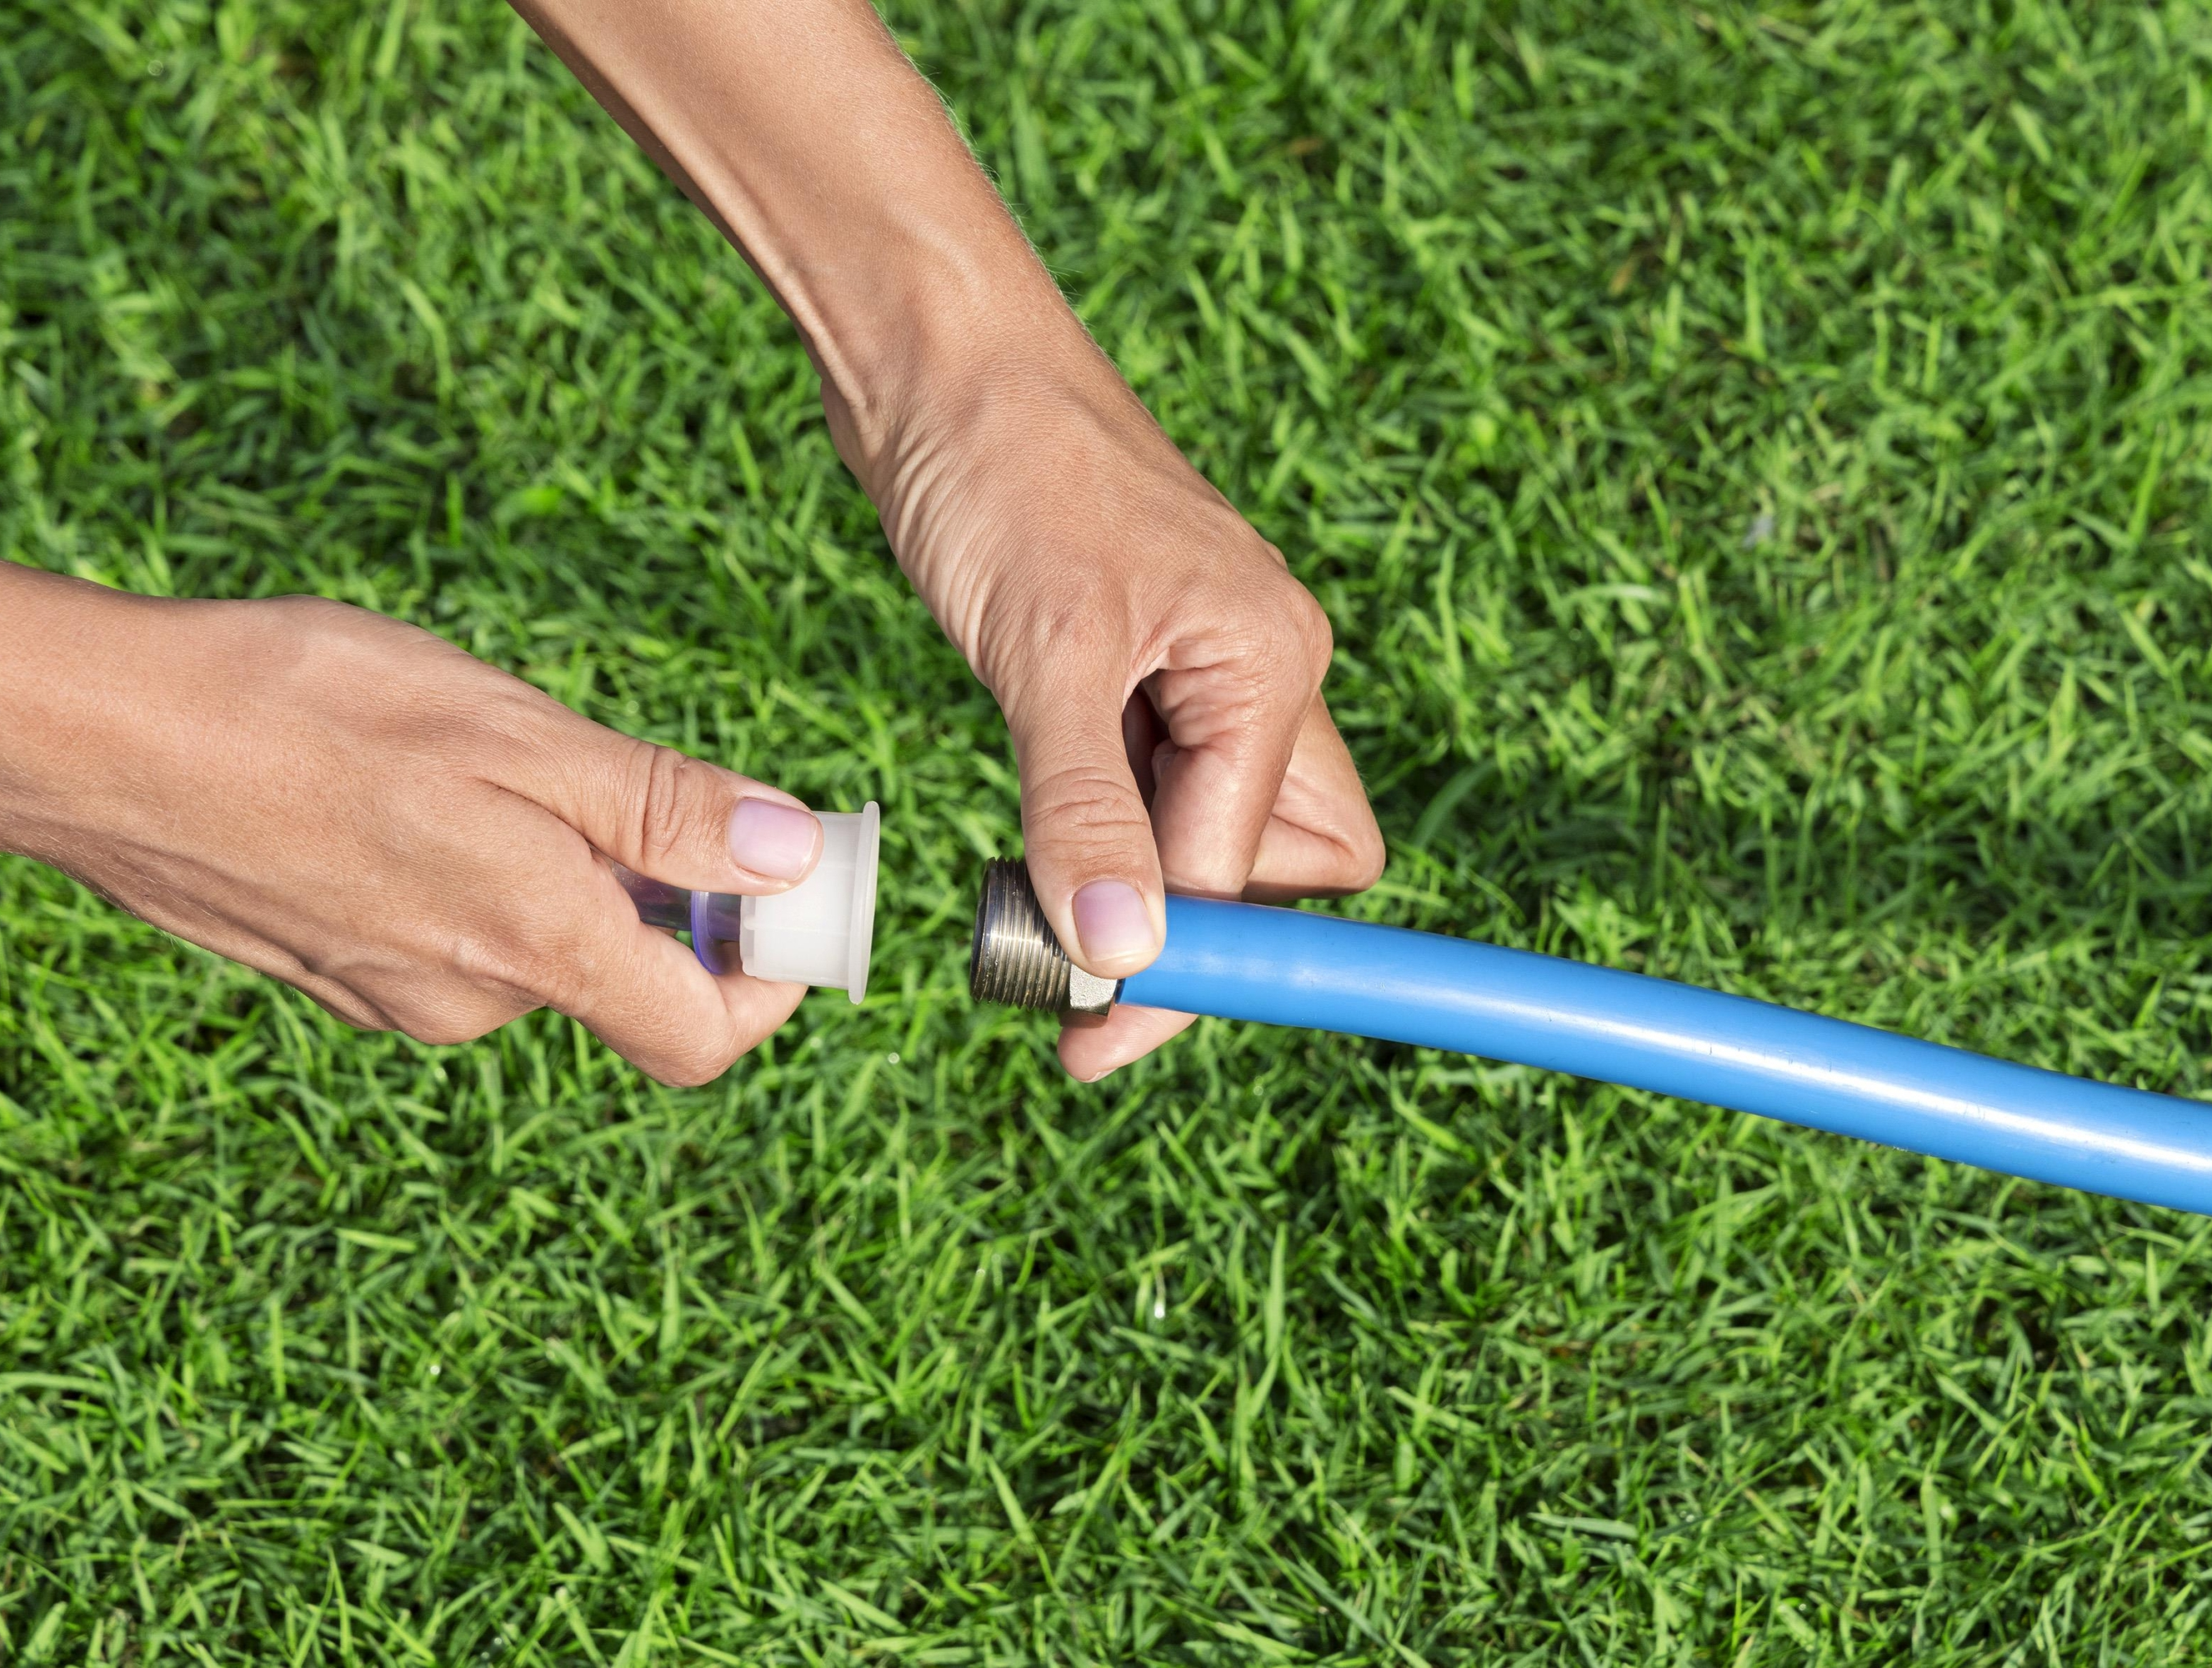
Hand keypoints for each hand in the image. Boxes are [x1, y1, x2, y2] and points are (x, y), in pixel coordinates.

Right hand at [0, 484, 824, 1084]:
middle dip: (654, 891)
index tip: (782, 887)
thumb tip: (794, 863)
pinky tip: (406, 781)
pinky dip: (469, 869)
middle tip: (616, 775)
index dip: (770, 975)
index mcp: (532, 951)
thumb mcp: (516, 737)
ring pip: (528, 946)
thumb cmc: (306, 713)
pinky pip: (445, 932)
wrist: (85, 737)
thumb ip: (662, 813)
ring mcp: (386, 993)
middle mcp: (465, 1002)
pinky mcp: (325, 963)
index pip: (703, 1038)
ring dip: (553, 868)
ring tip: (481, 755)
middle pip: (620, 980)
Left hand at [500, 0, 1382, 1075]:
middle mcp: (1256, 673)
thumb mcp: (1045, 658)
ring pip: (1205, 838)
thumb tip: (1123, 965)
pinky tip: (1025, 870)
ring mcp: (1193, 674)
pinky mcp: (1123, 670)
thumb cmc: (1004, 472)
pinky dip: (1090, 844)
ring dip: (1129, 896)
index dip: (1185, 964)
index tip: (1094, 1036)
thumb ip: (1086, 816)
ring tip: (1022, 931)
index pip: (1260, 871)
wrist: (931, 357)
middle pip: (1281, 868)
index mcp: (1272, 663)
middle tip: (1069, 992)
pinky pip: (1139, 793)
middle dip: (1194, 939)